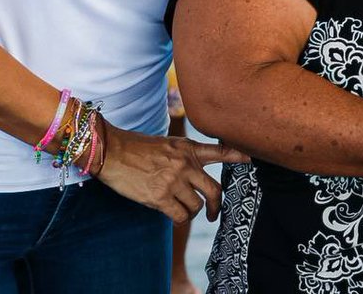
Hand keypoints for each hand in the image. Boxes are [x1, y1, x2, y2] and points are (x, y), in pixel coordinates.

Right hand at [95, 122, 248, 223]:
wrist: (111, 152)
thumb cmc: (137, 148)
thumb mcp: (167, 143)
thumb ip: (185, 155)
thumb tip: (196, 173)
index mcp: (188, 148)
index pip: (220, 151)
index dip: (238, 155)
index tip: (251, 159)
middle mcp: (185, 164)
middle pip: (214, 190)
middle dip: (217, 205)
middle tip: (214, 213)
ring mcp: (173, 181)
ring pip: (197, 206)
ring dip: (192, 212)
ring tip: (182, 210)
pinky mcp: (160, 196)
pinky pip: (180, 215)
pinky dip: (179, 218)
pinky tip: (173, 215)